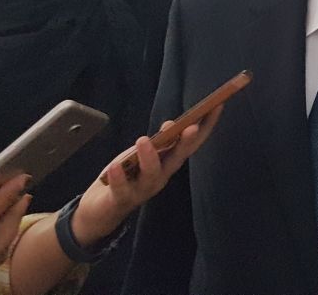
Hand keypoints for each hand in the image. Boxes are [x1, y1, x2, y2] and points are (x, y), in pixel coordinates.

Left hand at [69, 106, 222, 248]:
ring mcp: (142, 190)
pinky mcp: (120, 200)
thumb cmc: (126, 177)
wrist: (101, 211)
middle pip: (177, 159)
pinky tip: (115, 166)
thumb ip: (159, 142)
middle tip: (192, 127)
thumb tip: (171, 124)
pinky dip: (119, 178)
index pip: (192, 144)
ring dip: (149, 158)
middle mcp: (161, 177)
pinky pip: (121, 189)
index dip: (206, 126)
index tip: (217, 105)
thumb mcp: (142, 155)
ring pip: (151, 175)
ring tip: (143, 140)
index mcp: (168, 163)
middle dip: (186, 143)